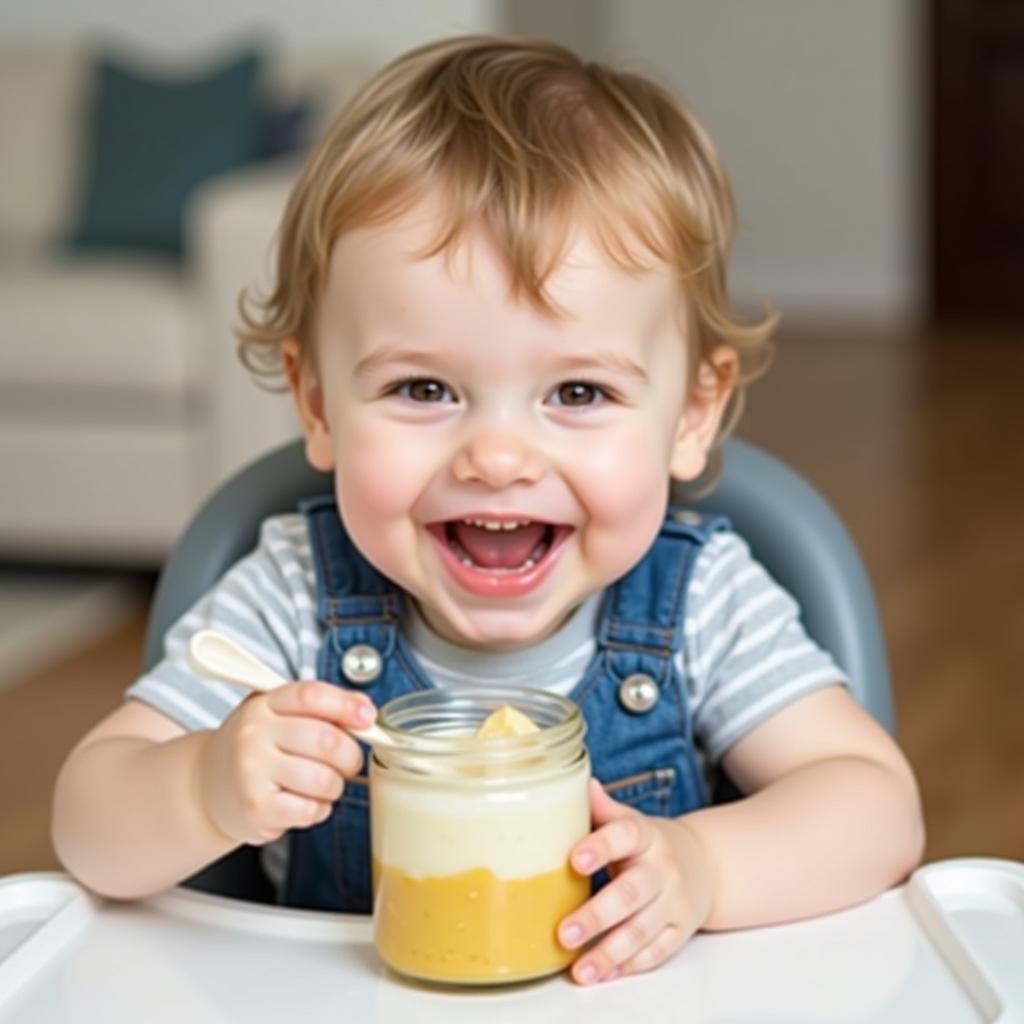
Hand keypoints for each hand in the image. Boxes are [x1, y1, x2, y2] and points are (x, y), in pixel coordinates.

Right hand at [196, 681, 375, 845]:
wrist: (206, 787)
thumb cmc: (255, 748)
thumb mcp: (277, 715)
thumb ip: (319, 708)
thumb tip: (365, 710)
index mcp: (264, 705)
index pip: (311, 695)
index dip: (346, 705)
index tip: (367, 717)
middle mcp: (254, 735)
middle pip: (326, 740)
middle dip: (350, 755)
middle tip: (349, 762)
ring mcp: (252, 772)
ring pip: (324, 779)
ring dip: (336, 786)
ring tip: (323, 784)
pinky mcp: (256, 808)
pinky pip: (311, 809)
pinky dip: (319, 809)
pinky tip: (305, 802)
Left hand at [557, 779, 715, 983]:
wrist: (702, 864)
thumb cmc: (647, 843)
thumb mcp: (629, 821)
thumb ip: (602, 809)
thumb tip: (575, 782)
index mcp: (646, 835)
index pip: (625, 836)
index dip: (600, 847)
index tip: (574, 860)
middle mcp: (662, 869)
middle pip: (631, 893)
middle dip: (597, 915)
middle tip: (565, 932)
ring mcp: (674, 902)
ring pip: (642, 930)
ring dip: (609, 953)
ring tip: (579, 971)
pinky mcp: (680, 931)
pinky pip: (657, 953)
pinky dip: (630, 966)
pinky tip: (604, 974)